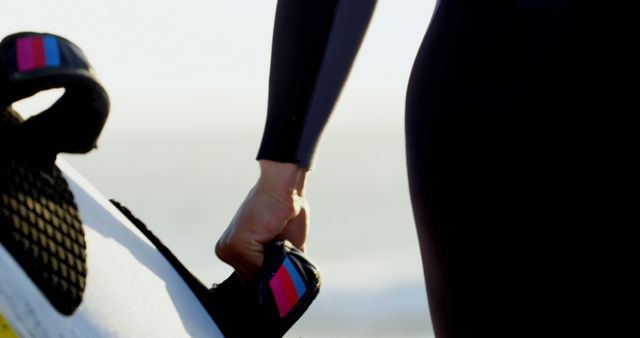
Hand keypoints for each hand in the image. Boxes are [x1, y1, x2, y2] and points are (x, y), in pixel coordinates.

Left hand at [216, 160, 308, 282]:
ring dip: (275, 266)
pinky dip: (275, 260)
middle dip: (273, 275)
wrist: (284, 187)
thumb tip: (285, 287)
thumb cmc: (287, 211)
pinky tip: (279, 239)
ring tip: (281, 239)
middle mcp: (226, 250)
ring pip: (257, 276)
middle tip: (284, 251)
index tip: (281, 271)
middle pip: (252, 280)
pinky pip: (260, 266)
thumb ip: (281, 266)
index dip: (269, 279)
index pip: (250, 279)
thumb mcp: (285, 245)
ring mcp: (229, 248)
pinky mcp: (238, 243)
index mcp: (233, 250)